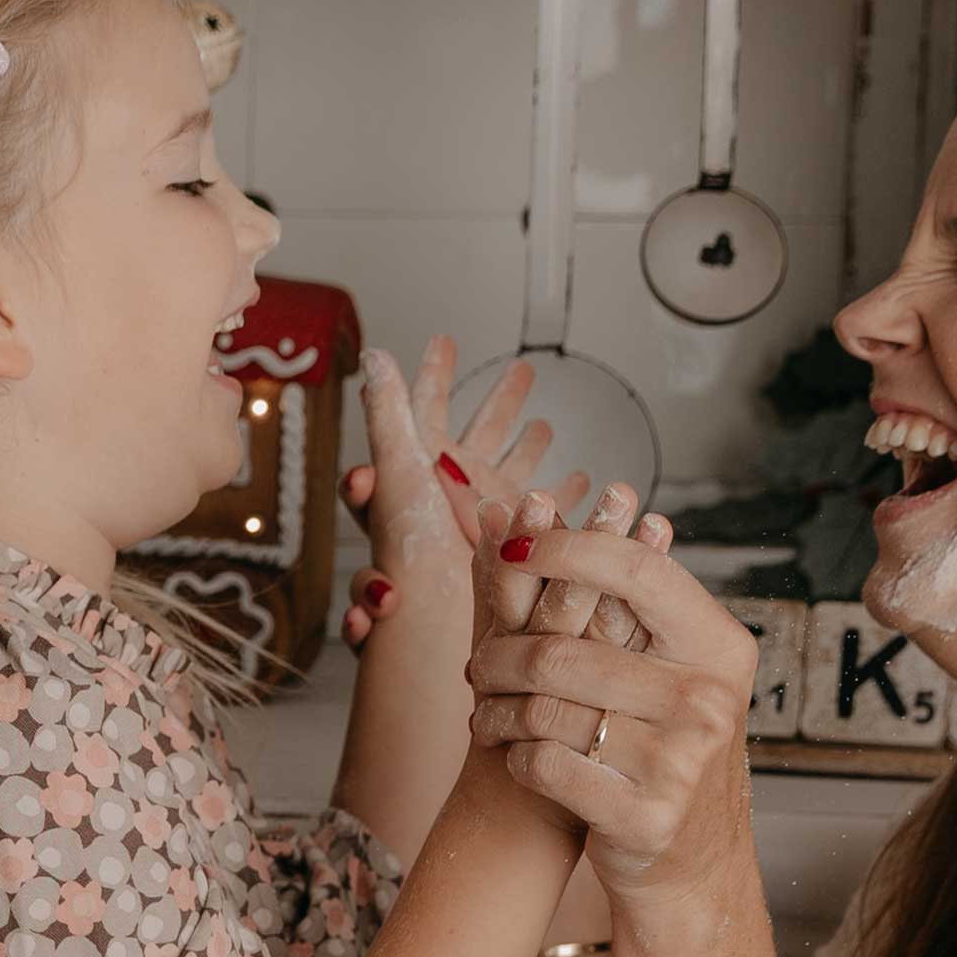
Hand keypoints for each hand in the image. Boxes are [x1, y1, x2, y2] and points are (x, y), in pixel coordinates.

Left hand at [336, 340, 554, 652]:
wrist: (440, 613)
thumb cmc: (411, 546)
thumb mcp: (395, 467)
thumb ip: (386, 415)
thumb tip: (375, 357)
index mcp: (423, 463)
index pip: (428, 406)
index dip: (434, 374)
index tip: (444, 342)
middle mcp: (455, 487)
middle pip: (481, 431)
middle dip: (499, 403)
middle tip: (523, 371)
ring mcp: (488, 512)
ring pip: (515, 463)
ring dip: (532, 441)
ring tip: (547, 423)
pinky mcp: (517, 539)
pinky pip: (544, 509)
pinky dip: (562, 494)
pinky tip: (582, 482)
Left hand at [466, 524, 758, 894]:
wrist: (693, 866)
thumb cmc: (667, 752)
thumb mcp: (666, 673)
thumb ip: (617, 602)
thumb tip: (535, 506)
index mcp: (720, 647)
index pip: (636, 573)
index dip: (565, 549)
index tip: (513, 545)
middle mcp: (709, 699)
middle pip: (563, 651)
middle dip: (499, 657)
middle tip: (476, 666)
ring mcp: (682, 761)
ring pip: (544, 710)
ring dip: (496, 711)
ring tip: (484, 713)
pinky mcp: (645, 816)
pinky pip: (544, 765)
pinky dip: (516, 758)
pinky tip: (515, 756)